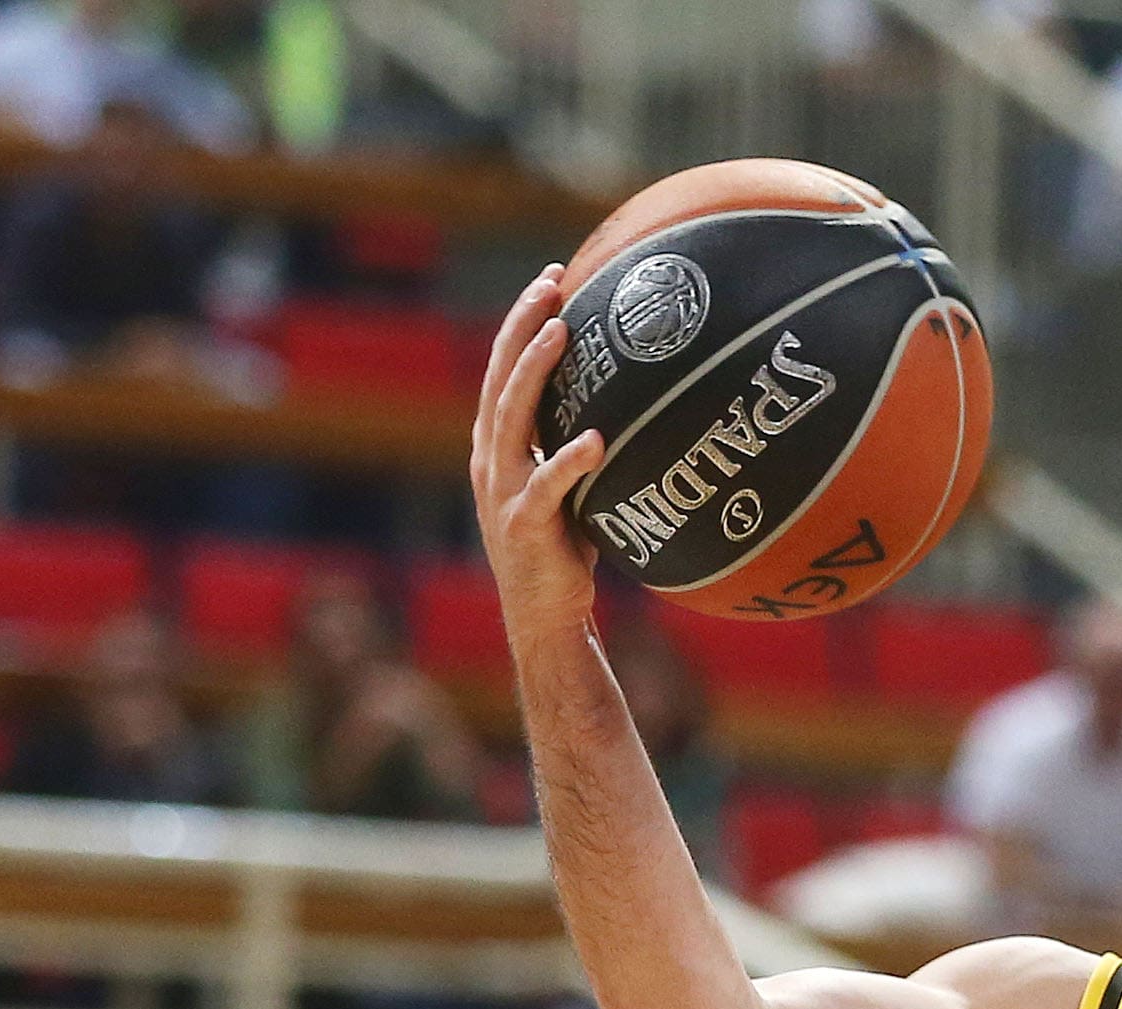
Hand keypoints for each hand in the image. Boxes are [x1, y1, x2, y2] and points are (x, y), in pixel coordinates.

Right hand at [470, 264, 611, 661]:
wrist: (545, 616)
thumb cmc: (565, 550)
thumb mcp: (568, 487)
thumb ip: (576, 447)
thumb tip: (629, 407)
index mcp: (498, 446)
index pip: (503, 370)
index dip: (522, 323)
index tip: (551, 279)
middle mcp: (492, 459)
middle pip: (500, 378)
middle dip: (523, 326)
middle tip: (550, 283)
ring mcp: (503, 491)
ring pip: (512, 418)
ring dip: (535, 371)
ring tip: (562, 331)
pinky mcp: (526, 526)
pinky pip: (549, 486)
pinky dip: (570, 462)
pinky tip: (595, 440)